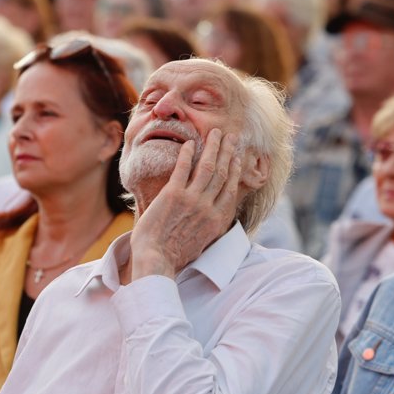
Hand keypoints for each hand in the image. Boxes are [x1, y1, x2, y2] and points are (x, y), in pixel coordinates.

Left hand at [130, 128, 241, 279]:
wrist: (156, 260)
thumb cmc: (175, 256)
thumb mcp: (203, 242)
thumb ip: (210, 226)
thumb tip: (213, 217)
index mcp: (217, 220)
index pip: (230, 188)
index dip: (235, 169)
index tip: (236, 156)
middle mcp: (208, 207)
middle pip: (222, 173)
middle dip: (227, 151)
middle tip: (231, 136)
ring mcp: (191, 199)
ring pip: (207, 167)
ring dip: (212, 147)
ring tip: (215, 133)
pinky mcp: (172, 195)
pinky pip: (183, 169)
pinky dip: (187, 154)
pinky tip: (189, 143)